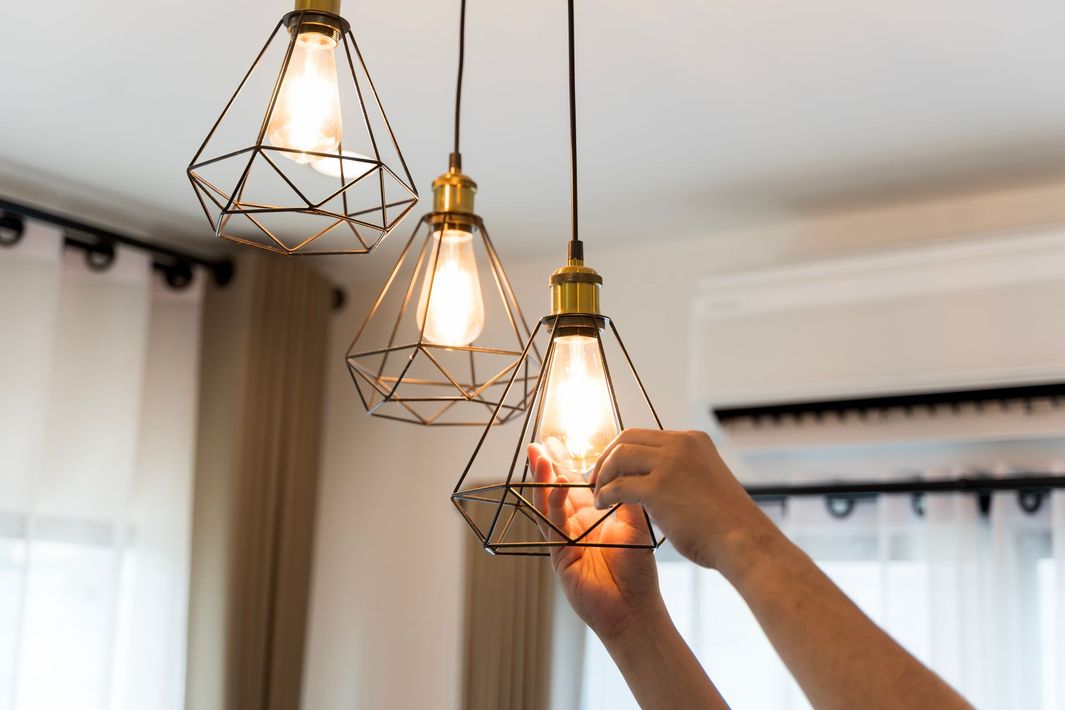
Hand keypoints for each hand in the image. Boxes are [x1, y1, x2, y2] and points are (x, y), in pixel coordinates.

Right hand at [528, 443, 665, 641]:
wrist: (635, 607)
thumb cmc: (638, 570)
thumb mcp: (636, 524)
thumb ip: (626, 496)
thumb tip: (623, 465)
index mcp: (594, 517)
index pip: (577, 485)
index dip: (568, 464)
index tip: (560, 443)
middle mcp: (576, 526)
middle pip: (557, 490)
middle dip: (547, 468)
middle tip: (538, 445)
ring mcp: (565, 540)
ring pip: (549, 505)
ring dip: (544, 482)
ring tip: (541, 458)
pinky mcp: (560, 555)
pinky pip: (553, 526)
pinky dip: (553, 505)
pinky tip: (557, 486)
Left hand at [590, 429, 778, 573]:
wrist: (744, 541)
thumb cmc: (726, 524)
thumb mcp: (705, 483)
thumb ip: (680, 475)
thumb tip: (652, 482)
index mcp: (693, 441)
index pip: (645, 435)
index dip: (622, 451)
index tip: (611, 468)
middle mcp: (680, 445)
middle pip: (627, 439)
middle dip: (606, 459)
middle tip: (595, 479)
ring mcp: (670, 463)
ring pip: (618, 457)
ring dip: (603, 476)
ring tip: (598, 495)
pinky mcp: (658, 486)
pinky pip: (618, 485)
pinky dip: (605, 494)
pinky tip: (603, 506)